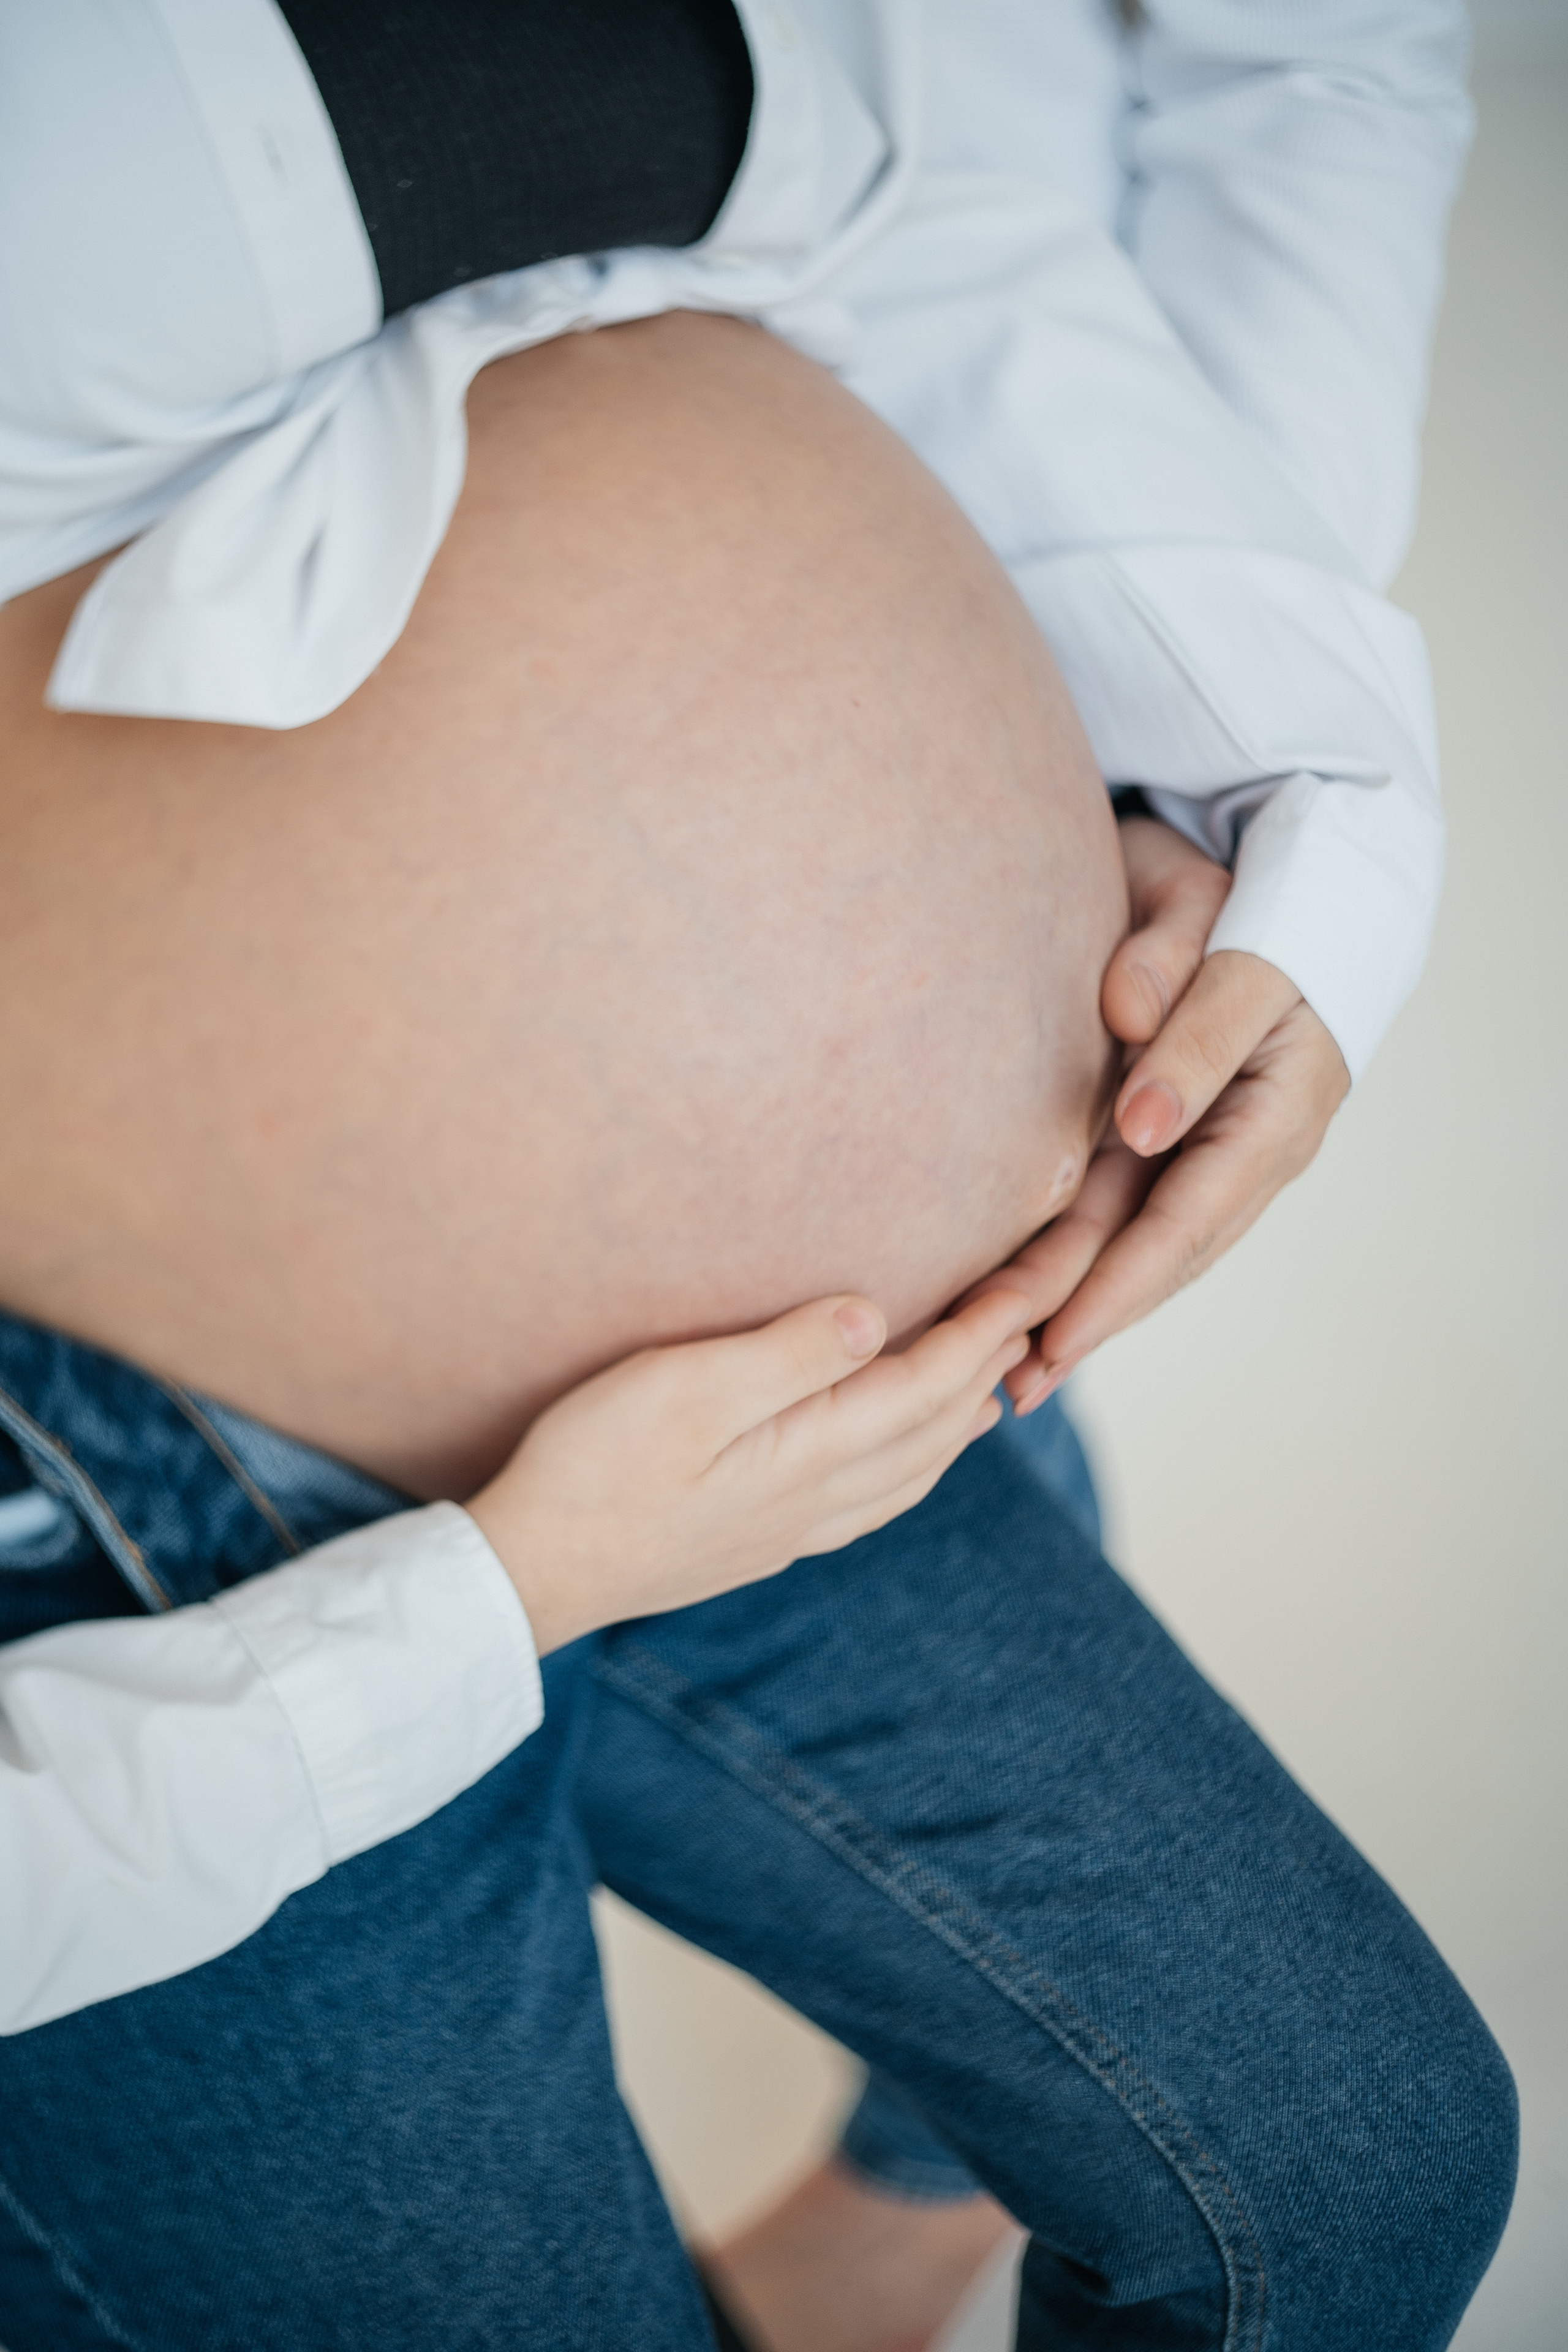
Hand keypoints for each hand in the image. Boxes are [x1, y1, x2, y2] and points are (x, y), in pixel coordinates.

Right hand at [467, 1288, 1033, 1652]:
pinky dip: (915, 1464)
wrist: (533, 1573)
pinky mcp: (764, 1542)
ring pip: (914, 1472)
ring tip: (988, 1374)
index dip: (986, 1327)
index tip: (1032, 1277)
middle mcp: (820, 1499)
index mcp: (811, 1452)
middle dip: (990, 1365)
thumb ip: (785, 1354)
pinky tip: (901, 1454)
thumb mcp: (680, 1389)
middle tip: (1029, 1309)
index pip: (931, 1382)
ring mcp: (794, 1528)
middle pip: (938, 1429)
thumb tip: (876, 1318)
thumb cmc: (591, 1471)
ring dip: (961, 1418)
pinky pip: (875, 1501)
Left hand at [974, 815, 1349, 1410]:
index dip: (1126, 1282)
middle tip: (1006, 1387)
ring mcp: (1198, 1144)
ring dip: (1068, 1308)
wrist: (1247, 868)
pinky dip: (1067, 1262)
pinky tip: (1013, 1306)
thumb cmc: (1238, 888)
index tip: (1061, 1335)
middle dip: (1085, 1321)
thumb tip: (1141, 1112)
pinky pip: (1114, 1213)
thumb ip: (1187, 996)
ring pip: (1131, 1242)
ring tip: (996, 1375)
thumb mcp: (1213, 916)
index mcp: (1275, 1103)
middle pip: (1160, 1250)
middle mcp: (1241, 1142)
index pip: (1193, 1214)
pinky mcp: (1157, 1136)